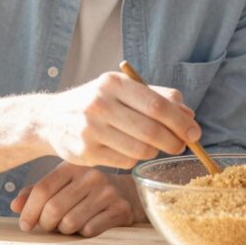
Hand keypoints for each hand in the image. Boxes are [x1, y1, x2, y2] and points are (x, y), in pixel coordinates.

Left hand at [10, 162, 136, 236]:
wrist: (127, 193)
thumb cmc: (86, 192)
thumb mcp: (63, 185)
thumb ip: (37, 193)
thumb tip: (15, 206)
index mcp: (72, 166)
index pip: (42, 189)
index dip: (29, 211)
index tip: (25, 225)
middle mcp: (91, 176)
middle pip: (54, 209)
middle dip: (46, 224)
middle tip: (50, 226)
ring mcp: (108, 192)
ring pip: (70, 223)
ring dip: (65, 231)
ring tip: (70, 225)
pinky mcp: (120, 209)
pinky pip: (89, 231)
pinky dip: (83, 234)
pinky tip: (89, 225)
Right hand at [37, 72, 199, 168]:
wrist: (50, 119)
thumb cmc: (97, 102)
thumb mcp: (123, 89)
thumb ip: (158, 97)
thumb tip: (189, 114)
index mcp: (114, 83)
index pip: (157, 104)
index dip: (180, 121)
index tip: (195, 132)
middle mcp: (100, 104)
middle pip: (151, 130)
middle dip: (173, 141)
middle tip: (181, 145)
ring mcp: (91, 129)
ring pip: (140, 149)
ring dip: (155, 151)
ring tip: (156, 147)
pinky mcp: (86, 152)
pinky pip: (125, 161)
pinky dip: (136, 158)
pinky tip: (133, 150)